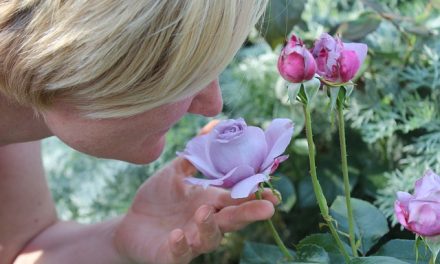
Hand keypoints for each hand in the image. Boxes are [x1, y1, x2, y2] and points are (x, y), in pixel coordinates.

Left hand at [113, 122, 278, 263]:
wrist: (131, 223)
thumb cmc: (158, 198)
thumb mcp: (175, 173)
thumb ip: (195, 155)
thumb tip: (213, 126)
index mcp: (210, 202)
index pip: (236, 198)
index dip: (254, 196)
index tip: (273, 193)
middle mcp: (206, 223)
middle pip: (231, 219)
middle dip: (248, 213)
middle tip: (267, 208)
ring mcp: (191, 241)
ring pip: (209, 239)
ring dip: (209, 227)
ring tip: (204, 212)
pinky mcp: (172, 255)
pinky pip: (179, 254)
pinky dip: (180, 246)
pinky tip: (176, 235)